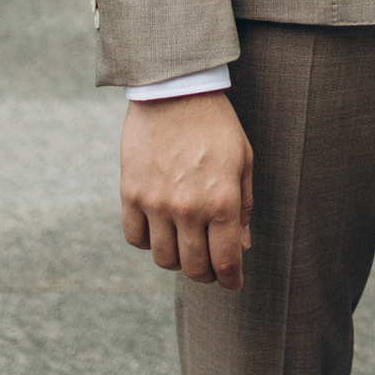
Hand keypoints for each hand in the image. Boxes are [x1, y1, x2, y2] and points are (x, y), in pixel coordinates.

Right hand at [120, 90, 252, 290]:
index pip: (225, 262)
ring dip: (177, 259)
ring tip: (186, 245)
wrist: (174, 90)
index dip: (230, 280)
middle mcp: (188, 208)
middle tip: (211, 267)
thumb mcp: (243, 162)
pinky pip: (135, 238)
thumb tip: (242, 247)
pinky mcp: (131, 193)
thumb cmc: (216, 125)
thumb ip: (244, 208)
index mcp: (222, 201)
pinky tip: (160, 230)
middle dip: (206, 275)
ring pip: (164, 259)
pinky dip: (148, 242)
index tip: (232, 283)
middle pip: (193, 268)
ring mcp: (156, 203)